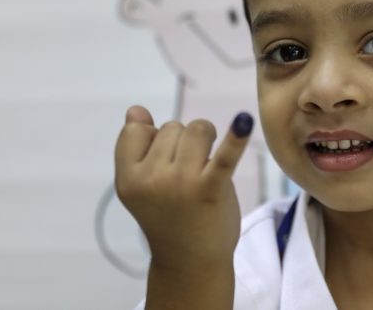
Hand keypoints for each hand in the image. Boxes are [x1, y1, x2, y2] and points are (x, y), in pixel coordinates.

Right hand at [114, 105, 253, 272]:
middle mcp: (151, 180)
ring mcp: (181, 184)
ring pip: (198, 129)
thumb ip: (136, 148)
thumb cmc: (168, 216)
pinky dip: (237, 138)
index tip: (162, 163)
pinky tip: (245, 122)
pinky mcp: (211, 189)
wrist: (191, 261)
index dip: (153, 140)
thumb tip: (135, 110)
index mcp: (127, 178)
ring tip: (205, 167)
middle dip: (183, 145)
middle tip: (186, 177)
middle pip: (172, 127)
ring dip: (206, 142)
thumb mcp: (141, 185)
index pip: (137, 130)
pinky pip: (225, 156)